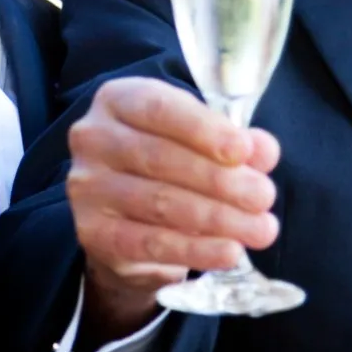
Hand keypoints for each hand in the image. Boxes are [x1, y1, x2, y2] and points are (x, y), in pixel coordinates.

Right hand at [66, 77, 279, 343]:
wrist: (126, 218)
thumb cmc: (169, 163)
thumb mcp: (201, 140)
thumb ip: (234, 141)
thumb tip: (263, 151)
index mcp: (118, 100)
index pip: (159, 108)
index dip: (203, 129)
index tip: (243, 151)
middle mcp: (94, 138)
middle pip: (160, 158)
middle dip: (221, 180)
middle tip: (264, 197)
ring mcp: (87, 187)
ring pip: (159, 202)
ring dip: (218, 218)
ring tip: (261, 229)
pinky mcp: (92, 232)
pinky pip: (150, 243)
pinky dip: (195, 249)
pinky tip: (230, 252)